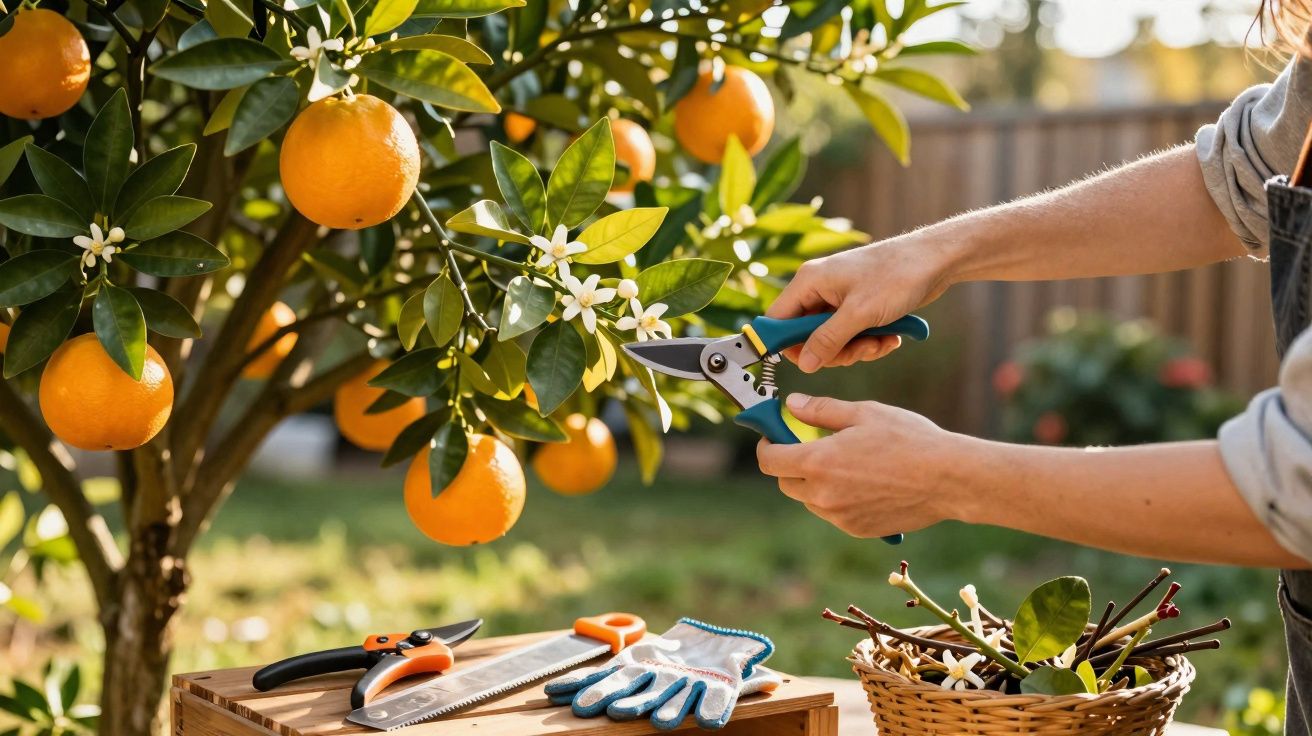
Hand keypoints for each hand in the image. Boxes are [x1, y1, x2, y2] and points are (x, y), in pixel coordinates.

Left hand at [756, 393, 968, 538]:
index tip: (776, 435)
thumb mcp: (863, 414)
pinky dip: (837, 499)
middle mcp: (823, 495)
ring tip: (845, 464)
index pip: (769, 461)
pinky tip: (863, 482)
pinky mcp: (856, 530)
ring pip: (809, 500)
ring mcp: (839, 517)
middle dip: (791, 464)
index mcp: (818, 463)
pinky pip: (833, 513)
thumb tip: (792, 404)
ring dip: (814, 483)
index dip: (767, 445)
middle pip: (785, 482)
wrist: (948, 479)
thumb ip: (821, 410)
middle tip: (812, 446)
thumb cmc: (909, 440)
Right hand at [768, 234, 954, 371]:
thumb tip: (804, 364)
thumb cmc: (897, 275)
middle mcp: (818, 289)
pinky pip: (850, 336)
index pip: (777, 320)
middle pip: (805, 336)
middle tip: (859, 349)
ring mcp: (838, 299)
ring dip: (856, 349)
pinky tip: (890, 338)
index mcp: (809, 281)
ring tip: (880, 341)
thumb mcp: (860, 313)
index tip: (805, 363)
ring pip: (831, 341)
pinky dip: (868, 342)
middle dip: (833, 351)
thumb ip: (828, 340)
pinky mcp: (857, 307)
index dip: (785, 344)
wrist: (935, 261)